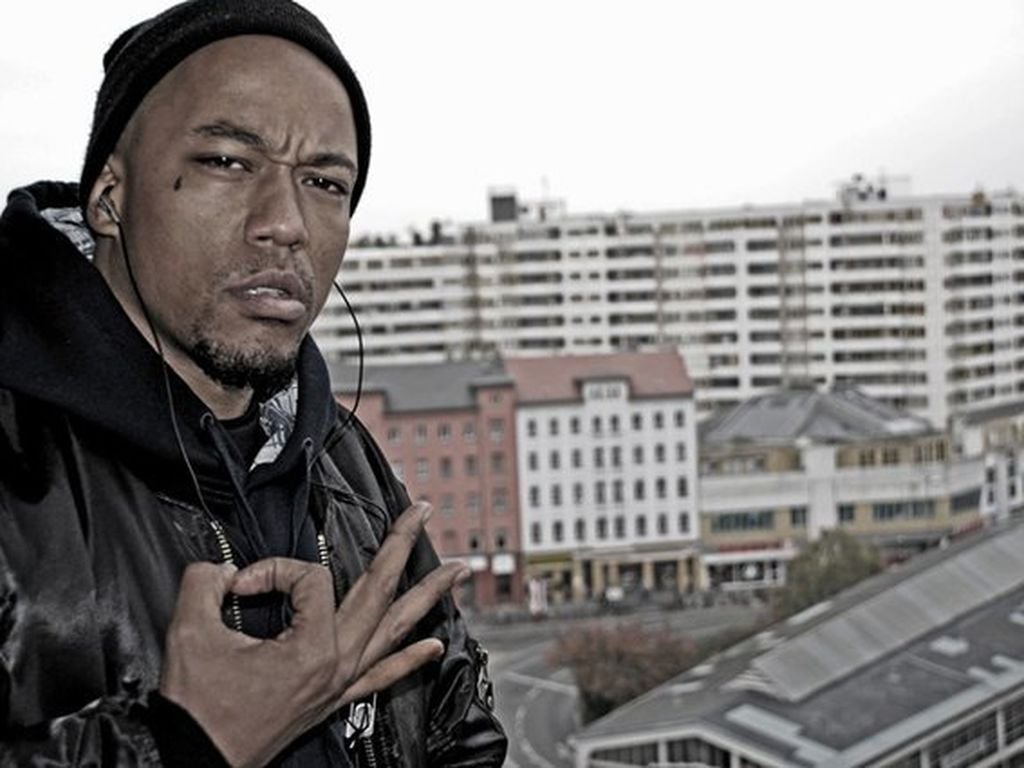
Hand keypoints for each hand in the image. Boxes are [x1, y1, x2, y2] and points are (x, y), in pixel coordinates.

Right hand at [158, 501, 466, 767]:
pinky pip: (383, 675)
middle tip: (422, 511)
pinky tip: (435, 645)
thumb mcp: (190, 632)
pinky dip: (411, 658)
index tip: (238, 586)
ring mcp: (340, 682)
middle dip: (403, 544)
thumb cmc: (198, 708)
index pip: (310, 579)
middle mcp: (337, 663)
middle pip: (381, 590)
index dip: (273, 570)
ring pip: (395, 630)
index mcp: (312, 646)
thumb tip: (220, 568)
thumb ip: (204, 583)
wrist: (195, 759)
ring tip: (458, 572)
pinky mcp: (332, 699)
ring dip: (428, 596)